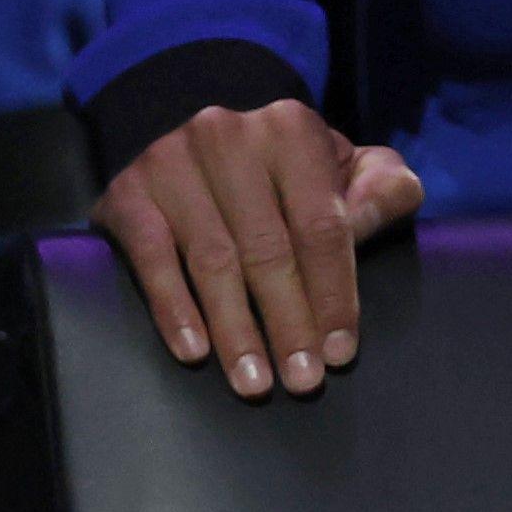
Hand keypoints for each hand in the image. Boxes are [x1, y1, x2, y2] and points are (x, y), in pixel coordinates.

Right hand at [93, 100, 420, 398]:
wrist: (208, 147)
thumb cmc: (296, 172)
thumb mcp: (356, 167)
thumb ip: (384, 190)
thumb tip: (368, 224)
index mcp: (292, 129)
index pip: (321, 226)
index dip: (334, 294)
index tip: (340, 353)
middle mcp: (228, 136)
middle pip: (267, 249)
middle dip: (288, 323)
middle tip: (302, 381)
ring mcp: (170, 161)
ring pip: (212, 260)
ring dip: (235, 330)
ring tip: (254, 382)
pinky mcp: (127, 190)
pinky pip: (151, 258)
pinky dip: (173, 308)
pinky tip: (194, 351)